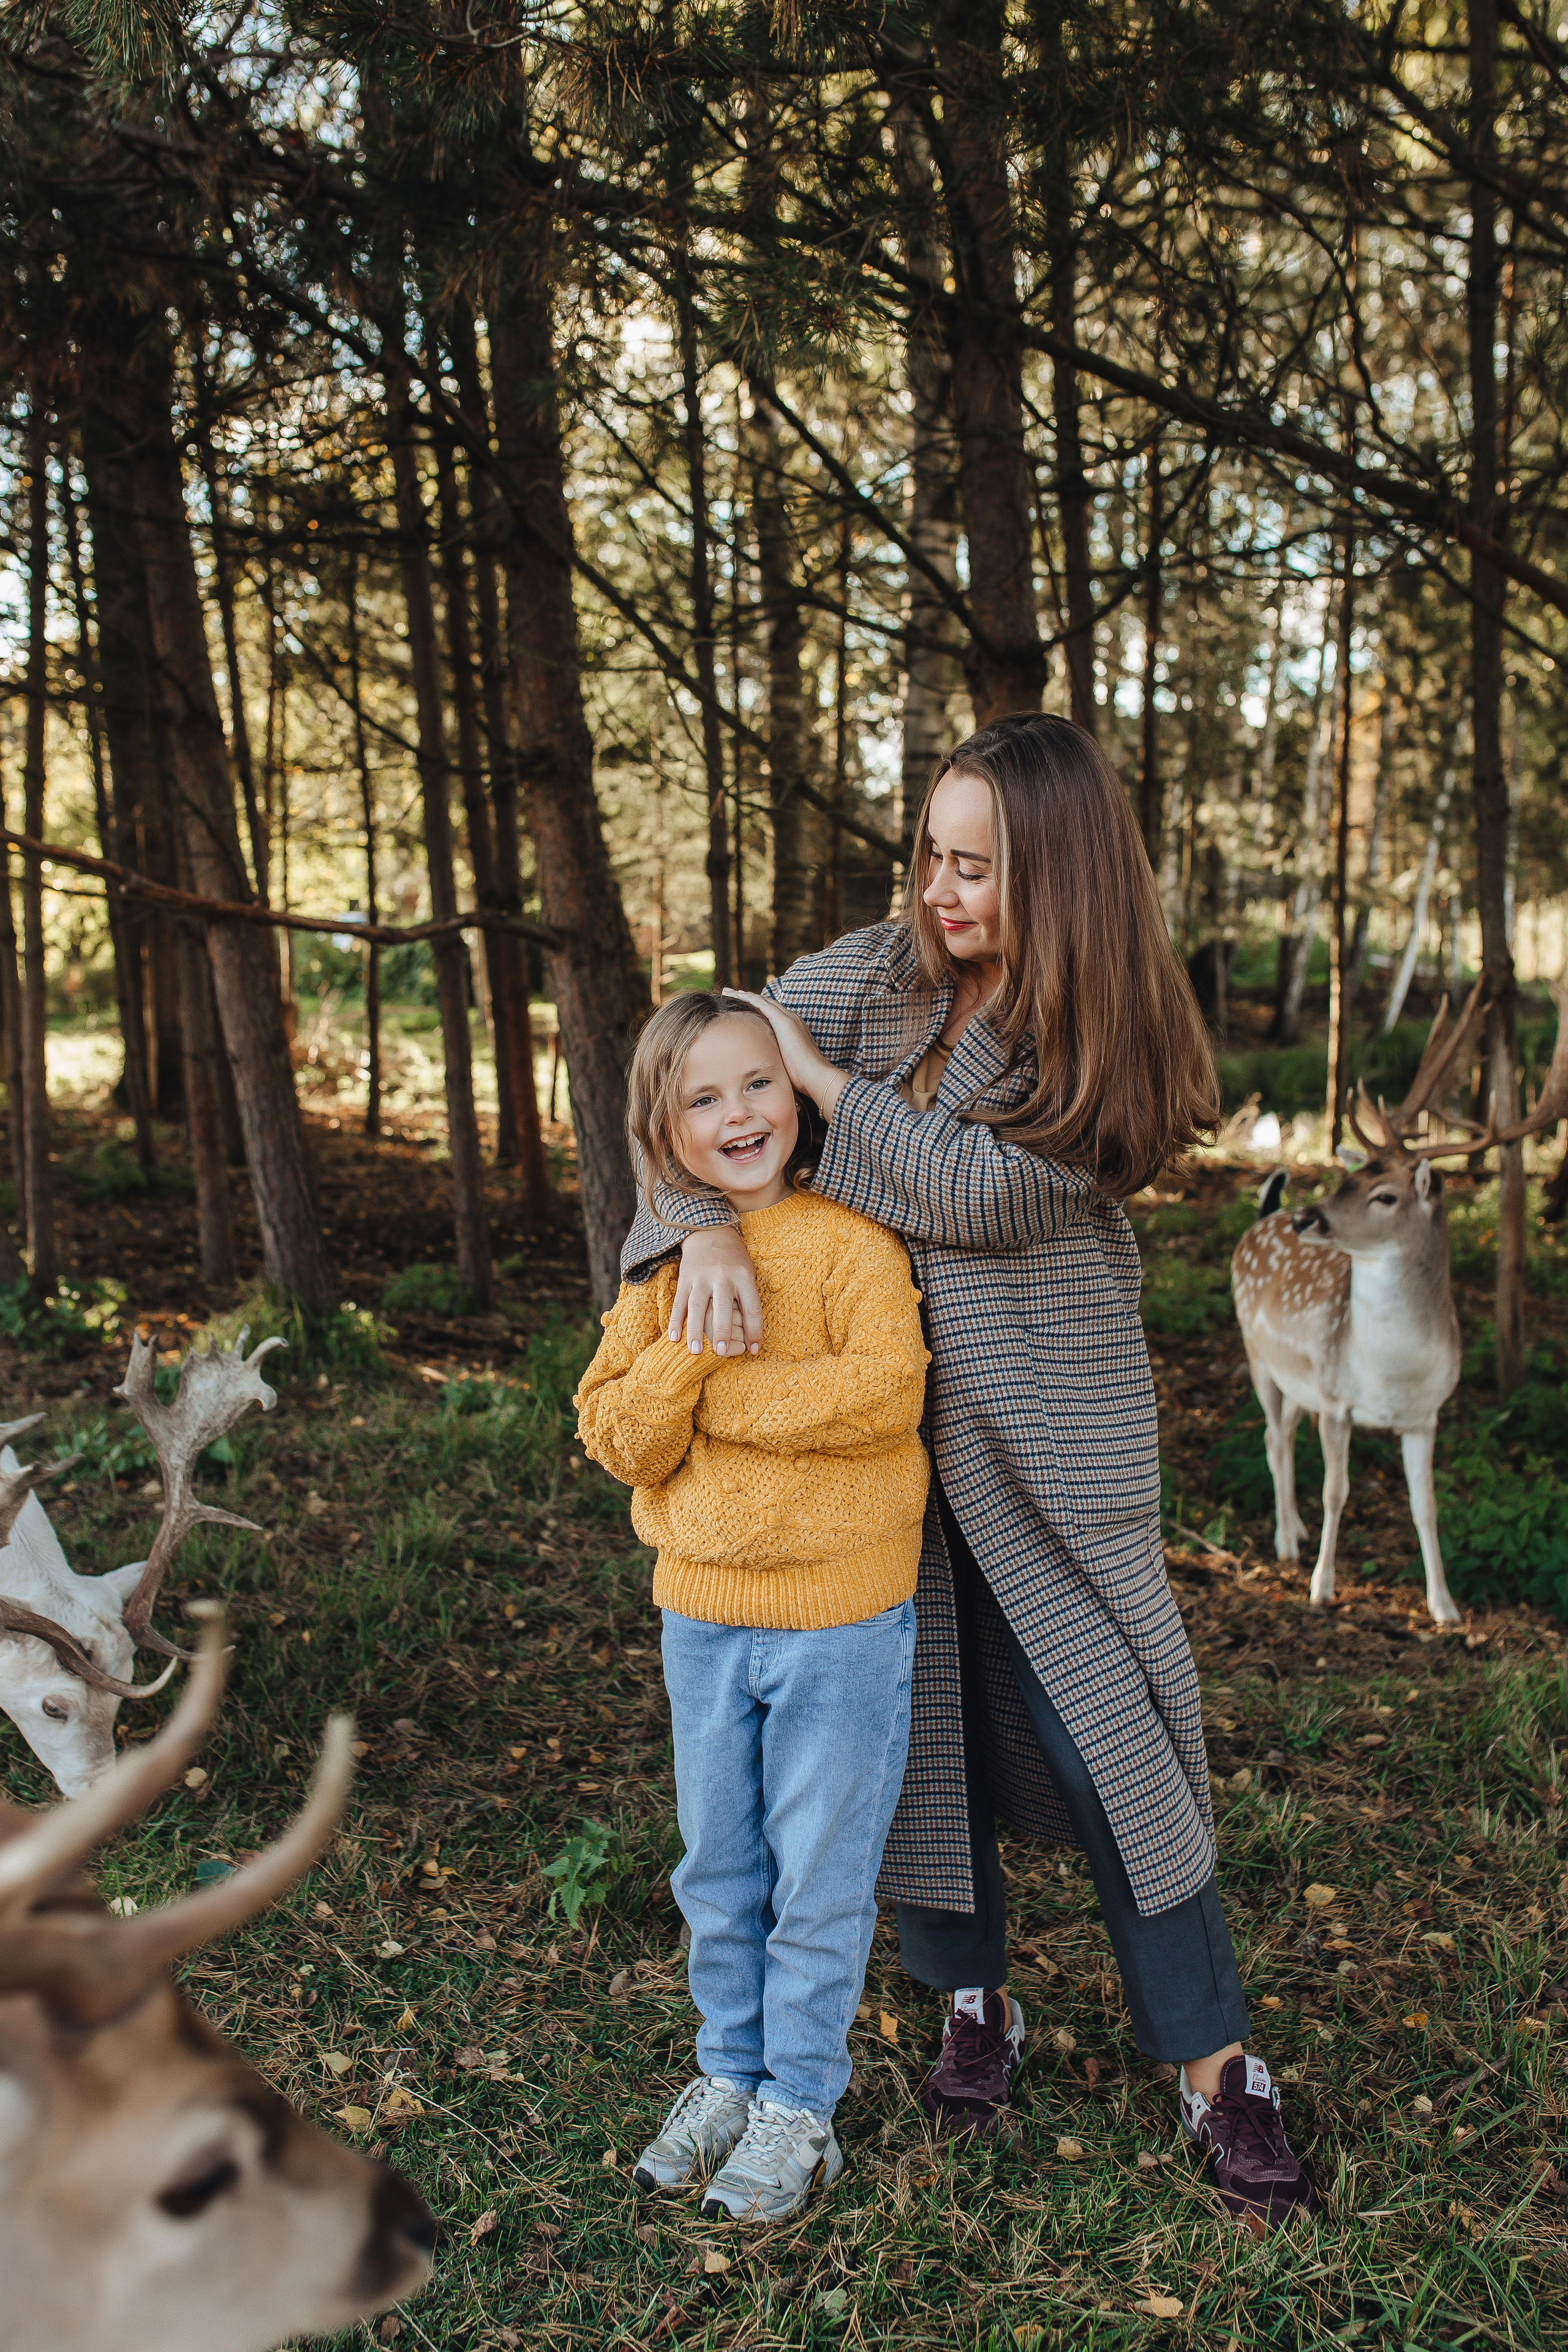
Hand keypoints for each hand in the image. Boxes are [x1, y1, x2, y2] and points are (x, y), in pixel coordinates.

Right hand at [670, 1226, 762, 1354]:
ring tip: (695, 1351)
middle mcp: (722, 1277)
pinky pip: (679, 1302)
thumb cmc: (734, 1259)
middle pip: (722, 1307)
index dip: (754, 1330)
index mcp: (743, 1276)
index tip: (754, 1350)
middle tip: (720, 1352)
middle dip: (722, 1331)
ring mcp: (702, 1278)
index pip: (752, 1307)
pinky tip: (674, 1337)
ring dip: (695, 1330)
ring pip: (697, 1306)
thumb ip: (749, 1298)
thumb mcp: (748, 1272)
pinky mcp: (685, 1279)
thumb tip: (751, 1333)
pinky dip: (675, 1321)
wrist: (710, 1232)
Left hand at [721, 989, 849, 1118]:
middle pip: (766, 1004)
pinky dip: (749, 998)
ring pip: (763, 1001)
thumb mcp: (785, 1064)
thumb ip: (775, 1058)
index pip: (771, 1014)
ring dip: (745, 995)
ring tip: (729, 992)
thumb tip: (763, 1067)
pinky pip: (763, 1004)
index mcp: (793, 1029)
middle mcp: (792, 1020)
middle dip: (748, 998)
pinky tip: (738, 995)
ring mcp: (789, 1018)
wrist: (815, 1075)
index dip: (756, 1009)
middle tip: (731, 993)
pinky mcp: (784, 1021)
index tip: (741, 1008)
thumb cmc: (802, 1077)